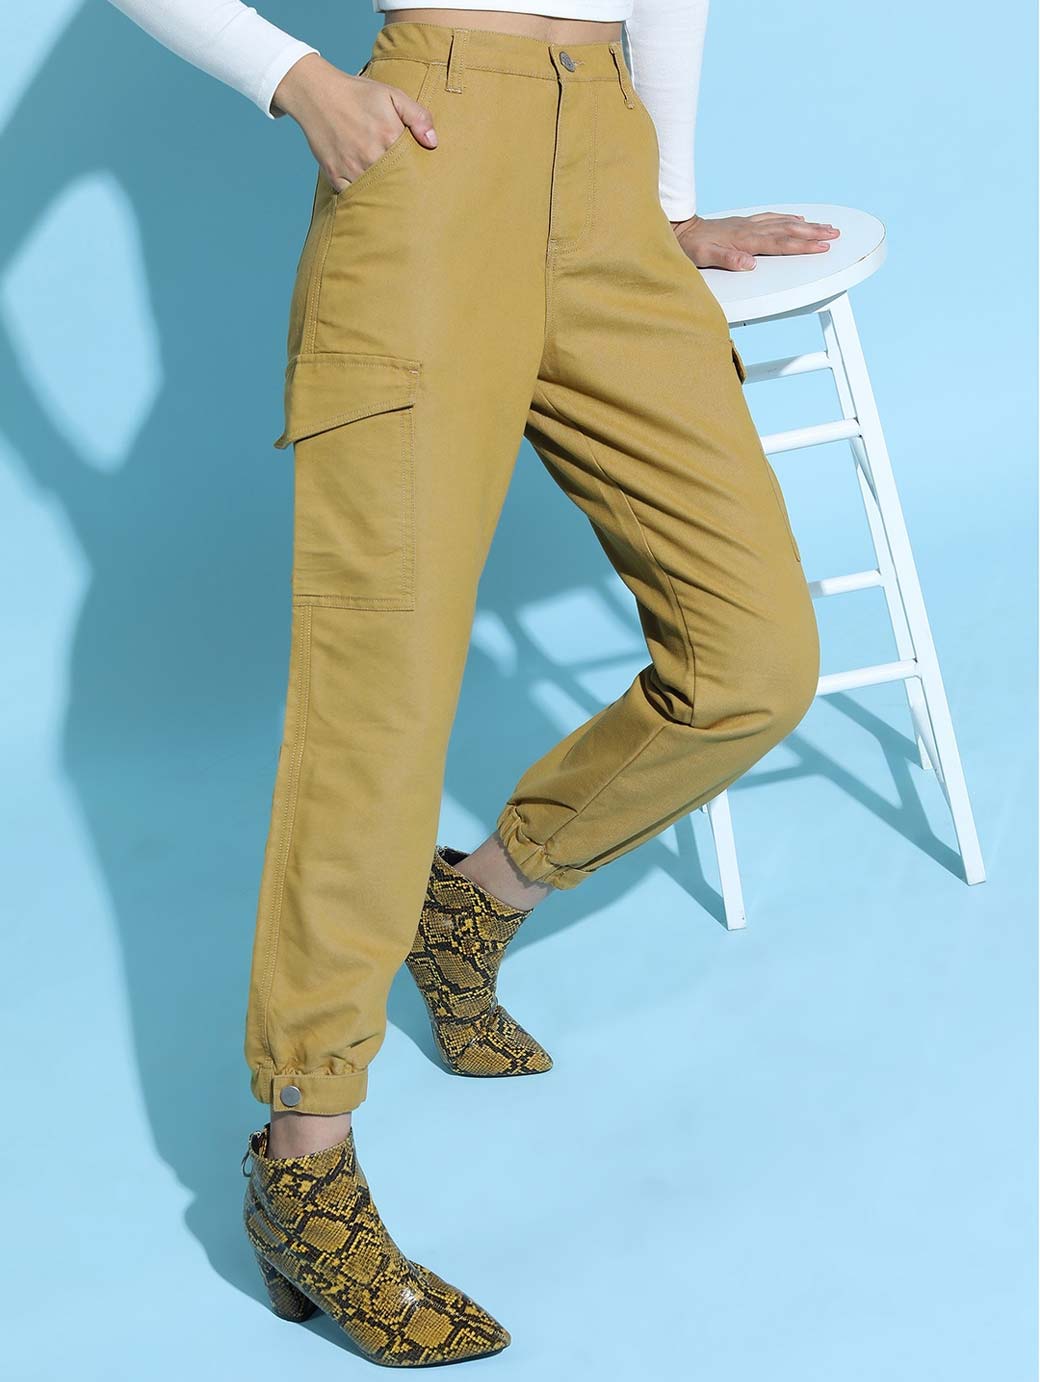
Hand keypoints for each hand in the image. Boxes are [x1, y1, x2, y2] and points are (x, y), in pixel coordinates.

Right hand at [271, 53, 437, 192]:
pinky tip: (366, 190)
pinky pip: (352, 194)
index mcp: (389, 136)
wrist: (316, 92)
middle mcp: (371, 155)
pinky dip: (359, 194)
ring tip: (388, 189)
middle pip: (395, 181)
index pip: (412, 164)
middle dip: (401, 184)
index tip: (419, 174)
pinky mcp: (335, 175)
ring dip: (381, 191)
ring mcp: (351, 167)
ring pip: (374, 190)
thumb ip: (417, 116)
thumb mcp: (391, 95)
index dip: (416, 170)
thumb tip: (433, 143)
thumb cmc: (357, 93)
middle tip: (407, 187)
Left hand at [669, 211, 839, 270]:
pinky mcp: (745, 222)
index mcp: (746, 240)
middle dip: (814, 233)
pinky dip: (788, 218)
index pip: (781, 243)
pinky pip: (773, 218)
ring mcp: (749, 223)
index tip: (822, 247)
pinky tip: (797, 219)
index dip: (802, 246)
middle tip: (835, 234)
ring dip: (806, 225)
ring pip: (784, 222)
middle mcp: (751, 229)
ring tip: (825, 227)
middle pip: (789, 230)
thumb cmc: (692, 247)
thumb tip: (750, 264)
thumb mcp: (705, 257)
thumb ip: (728, 260)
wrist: (680, 230)